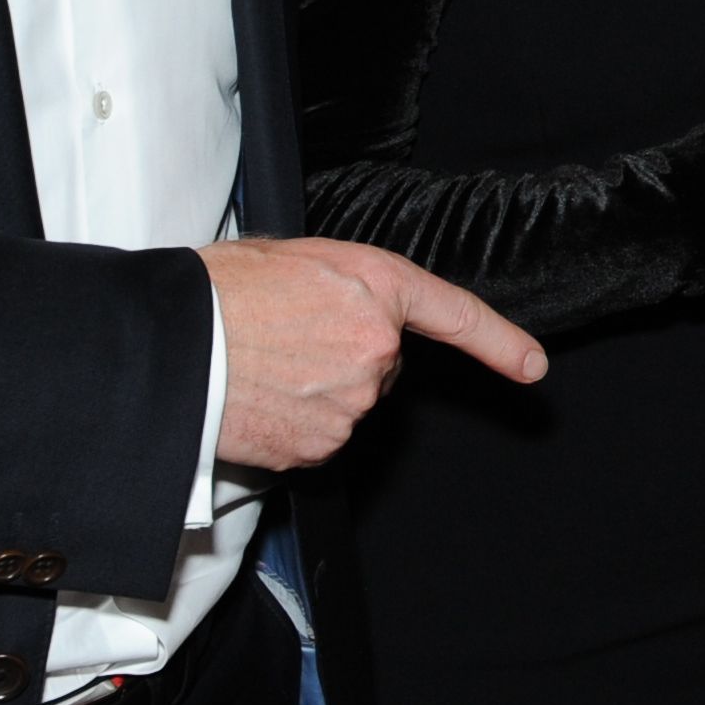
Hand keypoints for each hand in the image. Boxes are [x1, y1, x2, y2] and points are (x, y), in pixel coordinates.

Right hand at [199, 235, 543, 471]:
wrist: (172, 345)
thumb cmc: (218, 292)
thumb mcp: (293, 259)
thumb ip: (340, 285)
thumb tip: (339, 304)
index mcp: (375, 285)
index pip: (456, 315)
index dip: (500, 343)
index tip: (532, 366)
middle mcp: (376, 346)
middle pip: (380, 364)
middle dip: (343, 354)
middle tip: (284, 338)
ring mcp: (352, 401)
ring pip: (347, 402)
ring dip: (314, 390)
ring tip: (261, 365)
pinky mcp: (321, 445)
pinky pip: (317, 436)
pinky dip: (292, 424)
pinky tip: (258, 399)